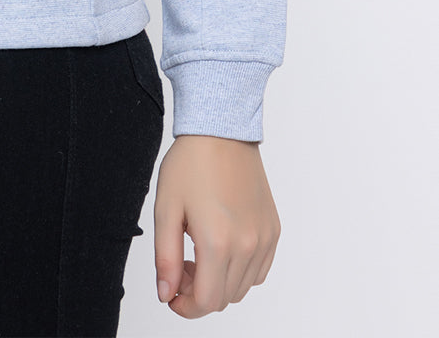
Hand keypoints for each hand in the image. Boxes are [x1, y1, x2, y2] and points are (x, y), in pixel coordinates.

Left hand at [153, 134, 279, 316]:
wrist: (221, 131)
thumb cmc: (191, 163)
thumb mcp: (166, 209)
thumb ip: (166, 258)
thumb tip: (167, 294)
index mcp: (218, 242)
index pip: (206, 302)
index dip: (185, 306)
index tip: (172, 293)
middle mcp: (248, 245)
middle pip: (224, 299)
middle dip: (198, 293)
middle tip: (182, 266)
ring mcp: (265, 238)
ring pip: (243, 288)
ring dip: (220, 282)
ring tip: (200, 252)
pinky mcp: (273, 229)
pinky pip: (259, 270)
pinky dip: (241, 270)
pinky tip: (222, 246)